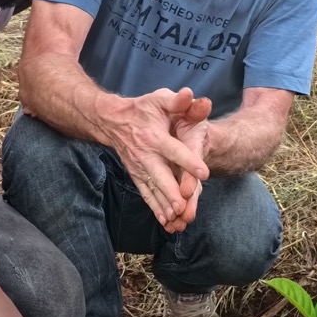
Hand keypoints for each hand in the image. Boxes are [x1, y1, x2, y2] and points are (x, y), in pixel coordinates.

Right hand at [110, 88, 209, 229]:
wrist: (112, 120)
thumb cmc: (143, 109)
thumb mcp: (159, 99)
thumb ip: (176, 100)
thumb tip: (190, 95)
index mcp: (154, 136)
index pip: (174, 150)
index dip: (188, 161)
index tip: (204, 172)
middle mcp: (146, 155)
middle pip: (160, 176)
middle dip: (171, 192)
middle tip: (183, 206)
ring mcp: (139, 168)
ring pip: (153, 189)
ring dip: (163, 206)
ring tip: (175, 220)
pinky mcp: (136, 176)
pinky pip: (146, 194)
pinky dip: (155, 208)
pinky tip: (165, 222)